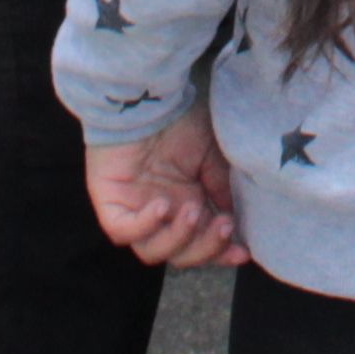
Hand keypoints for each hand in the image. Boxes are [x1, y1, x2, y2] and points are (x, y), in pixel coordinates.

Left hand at [83, 108, 246, 269]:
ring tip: (192, 210)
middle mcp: (160, 215)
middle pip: (180, 255)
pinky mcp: (110, 204)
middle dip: (205, 248)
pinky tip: (162, 205)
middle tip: (224, 225)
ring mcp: (134, 212)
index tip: (243, 251)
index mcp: (185, 205)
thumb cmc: (180, 120)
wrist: (148, 98)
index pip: (201, 245)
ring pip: (151, 251)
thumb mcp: (212, 156)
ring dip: (178, 238)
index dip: (221, 253)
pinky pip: (122, 232)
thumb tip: (236, 220)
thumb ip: (221, 189)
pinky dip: (144, 225)